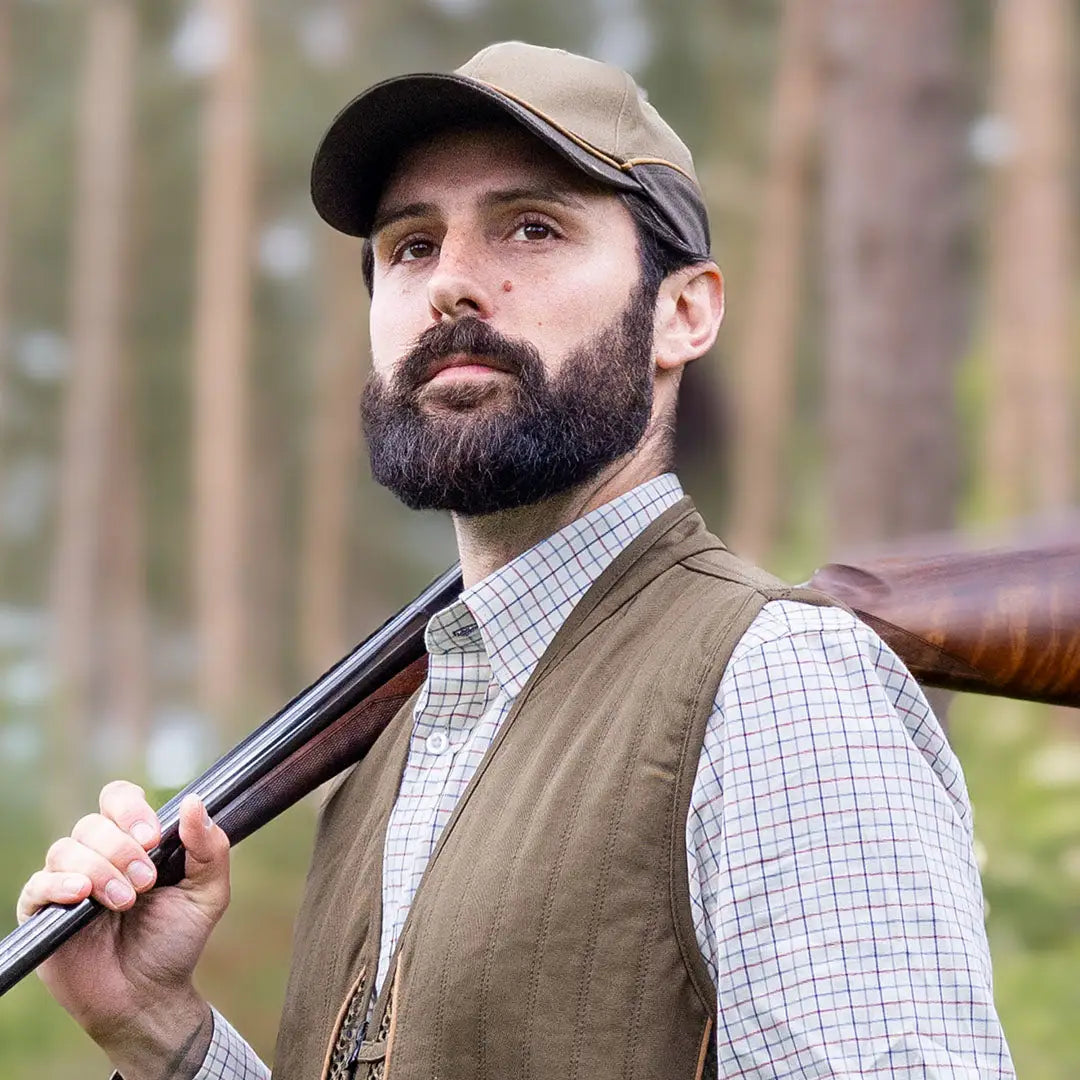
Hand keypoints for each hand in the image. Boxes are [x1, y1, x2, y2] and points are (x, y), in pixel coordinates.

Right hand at [17, 782, 230, 1079]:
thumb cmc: (176, 941)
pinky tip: (81, 896)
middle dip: (122, 848)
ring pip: (66, 849)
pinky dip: (58, 884)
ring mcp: (68, 883)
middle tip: (146, 881)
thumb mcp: (208, 892)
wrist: (150, 996)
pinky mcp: (44, 915)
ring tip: (125, 901)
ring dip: (100, 870)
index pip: (118, 799)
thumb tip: (194, 801)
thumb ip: (209, 846)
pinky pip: (37, 885)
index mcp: (134, 843)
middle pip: (93, 823)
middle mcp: (98, 856)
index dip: (131, 809)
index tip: (154, 837)